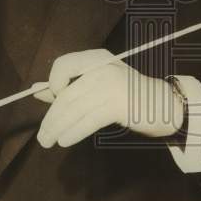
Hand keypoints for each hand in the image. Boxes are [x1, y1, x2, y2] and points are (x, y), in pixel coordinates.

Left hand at [35, 49, 183, 148]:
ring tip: (48, 141)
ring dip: (58, 127)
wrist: (163, 103)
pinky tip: (65, 140)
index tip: (51, 100)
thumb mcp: (97, 84)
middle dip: (51, 117)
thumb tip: (36, 90)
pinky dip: (74, 131)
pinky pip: (89, 120)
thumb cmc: (127, 95)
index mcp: (96, 59)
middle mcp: (102, 68)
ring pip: (75, 108)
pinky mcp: (118, 104)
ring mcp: (111, 84)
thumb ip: (68, 87)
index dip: (53, 82)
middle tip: (43, 136)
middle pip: (67, 93)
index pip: (64, 64)